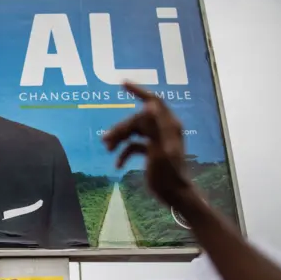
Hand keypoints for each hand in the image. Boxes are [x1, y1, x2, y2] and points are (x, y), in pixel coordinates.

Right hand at [103, 82, 193, 207]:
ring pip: (134, 132)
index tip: (122, 84)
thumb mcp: (161, 150)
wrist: (174, 195)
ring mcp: (157, 140)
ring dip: (120, 139)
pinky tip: (117, 165)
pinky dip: (124, 153)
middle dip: (121, 128)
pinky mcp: (151, 152)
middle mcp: (164, 129)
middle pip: (138, 120)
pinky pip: (134, 146)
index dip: (139, 91)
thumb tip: (149, 104)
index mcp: (169, 126)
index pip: (154, 101)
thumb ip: (155, 127)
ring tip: (107, 149)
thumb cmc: (169, 174)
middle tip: (106, 140)